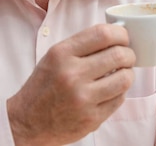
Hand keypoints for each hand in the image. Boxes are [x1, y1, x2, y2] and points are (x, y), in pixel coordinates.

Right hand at [7, 23, 135, 145]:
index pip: (103, 34)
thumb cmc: (44, 86)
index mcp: (62, 54)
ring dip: (128, 73)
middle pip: (119, 55)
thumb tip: (117, 35)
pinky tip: (111, 90)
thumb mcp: (55, 56)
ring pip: (125, 78)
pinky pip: (120, 99)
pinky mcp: (91, 118)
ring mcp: (83, 98)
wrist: (27, 121)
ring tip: (121, 73)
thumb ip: (83, 45)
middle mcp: (72, 75)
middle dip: (129, 54)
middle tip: (127, 56)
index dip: (121, 34)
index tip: (123, 37)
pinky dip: (120, 92)